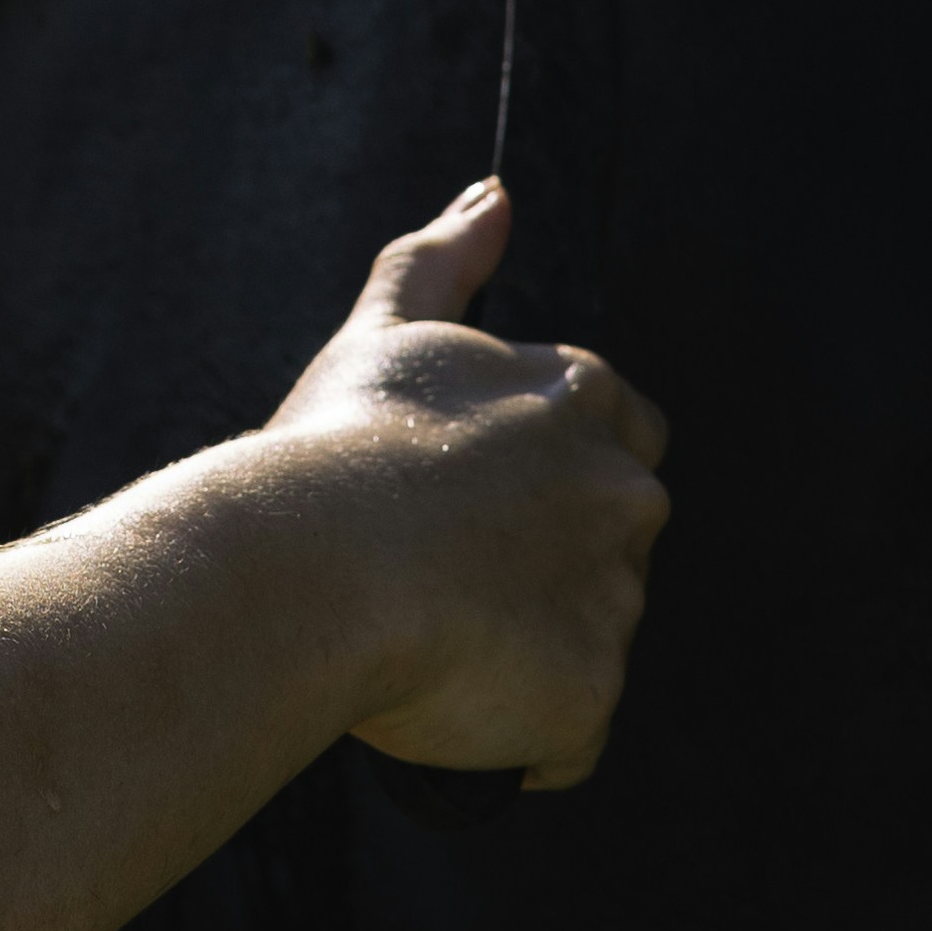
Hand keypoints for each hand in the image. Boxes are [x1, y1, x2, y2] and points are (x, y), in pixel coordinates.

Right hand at [265, 177, 667, 790]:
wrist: (308, 565)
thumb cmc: (335, 446)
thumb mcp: (387, 329)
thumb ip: (445, 256)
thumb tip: (496, 192)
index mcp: (583, 398)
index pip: (618, 434)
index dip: (539, 476)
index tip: (465, 500)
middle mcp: (623, 492)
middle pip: (608, 542)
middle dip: (539, 565)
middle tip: (436, 576)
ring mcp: (615, 596)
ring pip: (585, 640)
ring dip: (521, 650)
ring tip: (419, 642)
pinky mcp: (591, 692)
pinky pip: (567, 737)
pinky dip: (516, 737)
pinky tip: (441, 710)